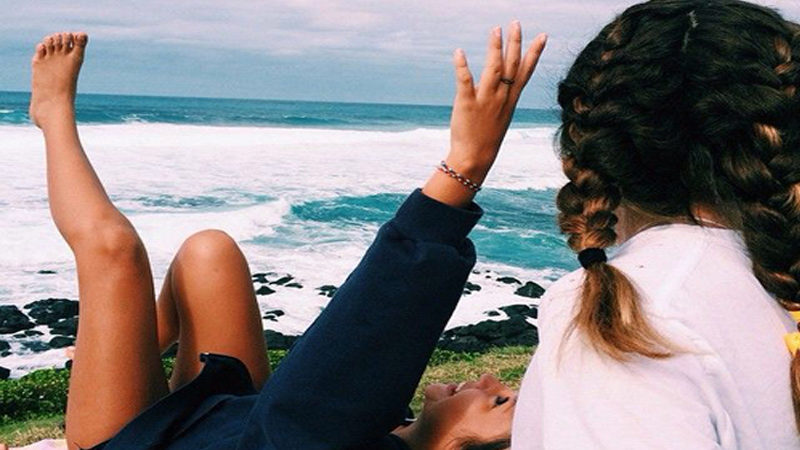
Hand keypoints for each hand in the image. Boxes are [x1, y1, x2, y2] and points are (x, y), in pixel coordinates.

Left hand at [423, 22, 546, 206]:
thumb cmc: (486, 138)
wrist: (475, 157)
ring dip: (495, 48)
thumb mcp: (500, 115)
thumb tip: (501, 83)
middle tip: (515, 23)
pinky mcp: (468, 104)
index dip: (534, 53)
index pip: (525, 72)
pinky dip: (462, 66)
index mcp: (510, 100)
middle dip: (515, 43)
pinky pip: (465, 82)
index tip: (543, 36)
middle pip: (511, 66)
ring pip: (494, 69)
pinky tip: (459, 52)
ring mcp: (486, 100)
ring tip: (495, 30)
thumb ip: (501, 97)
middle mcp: (501, 97)